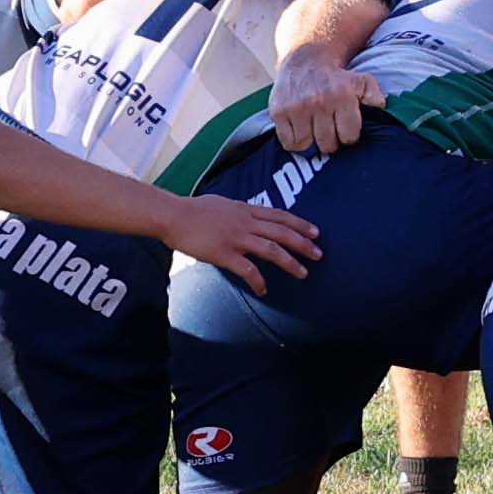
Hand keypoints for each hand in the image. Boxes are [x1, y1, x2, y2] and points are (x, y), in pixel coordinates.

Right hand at [163, 193, 320, 292]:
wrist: (173, 216)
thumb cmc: (193, 210)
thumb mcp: (223, 203)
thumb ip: (239, 211)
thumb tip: (246, 214)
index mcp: (246, 210)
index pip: (280, 216)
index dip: (300, 224)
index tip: (316, 232)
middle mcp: (246, 222)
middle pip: (282, 232)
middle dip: (303, 243)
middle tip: (319, 254)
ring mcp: (236, 238)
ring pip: (271, 249)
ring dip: (290, 262)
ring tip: (303, 273)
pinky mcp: (224, 253)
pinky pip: (248, 269)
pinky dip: (258, 280)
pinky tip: (264, 289)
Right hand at [270, 56, 379, 153]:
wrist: (305, 60)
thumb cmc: (336, 77)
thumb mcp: (361, 79)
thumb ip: (374, 94)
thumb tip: (380, 105)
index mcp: (342, 96)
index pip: (348, 136)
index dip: (348, 136)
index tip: (345, 130)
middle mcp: (319, 102)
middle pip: (328, 144)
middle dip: (331, 141)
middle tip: (329, 131)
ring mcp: (297, 107)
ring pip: (307, 145)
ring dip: (312, 142)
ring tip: (314, 131)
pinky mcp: (279, 111)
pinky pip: (288, 142)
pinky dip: (294, 141)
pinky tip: (300, 130)